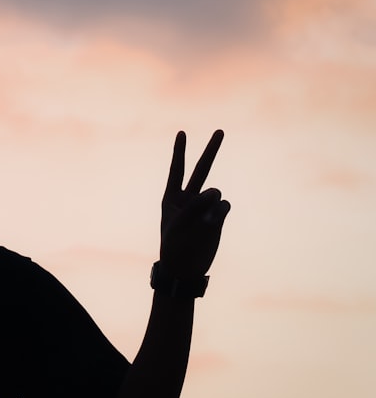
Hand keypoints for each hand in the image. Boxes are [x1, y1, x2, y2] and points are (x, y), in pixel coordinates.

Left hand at [159, 130, 229, 278]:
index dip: (180, 152)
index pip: (177, 170)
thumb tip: (217, 194)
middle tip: (220, 131)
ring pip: (214, 193)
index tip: (182, 133)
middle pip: (202, 169)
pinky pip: (224, 206)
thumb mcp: (178, 223)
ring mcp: (206, 207)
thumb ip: (196, 205)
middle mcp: (190, 198)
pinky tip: (213, 223)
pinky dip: (220, 213)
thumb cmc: (174, 245)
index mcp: (172, 197)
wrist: (185, 266)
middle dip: (211, 150)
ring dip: (210, 205)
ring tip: (202, 223)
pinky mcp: (218, 216)